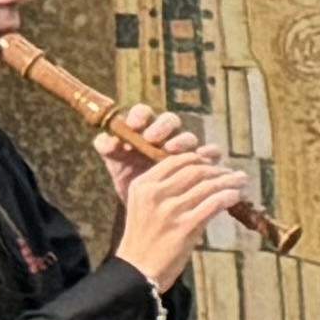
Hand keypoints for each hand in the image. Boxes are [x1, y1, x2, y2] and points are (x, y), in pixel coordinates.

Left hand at [88, 95, 206, 198]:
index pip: (143, 113)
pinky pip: (211, 152)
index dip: (140, 115)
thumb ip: (108, 149)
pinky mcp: (203, 161)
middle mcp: (167, 135)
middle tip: (151, 138)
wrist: (148, 207)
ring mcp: (186, 148)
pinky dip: (209, 152)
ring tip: (170, 150)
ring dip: (181, 141)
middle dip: (161, 127)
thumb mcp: (116, 165)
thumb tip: (108, 140)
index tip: (133, 125)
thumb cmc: (132, 179)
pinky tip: (202, 156)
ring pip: (188, 136)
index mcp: (144, 130)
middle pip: (169, 121)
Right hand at [112, 149, 254, 289]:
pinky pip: (213, 203)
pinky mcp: (185, 227)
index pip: (176, 160)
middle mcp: (155, 193)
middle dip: (217, 169)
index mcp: (142, 185)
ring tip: (241, 180)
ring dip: (229, 180)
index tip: (213, 161)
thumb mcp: (144, 206)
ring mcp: (170, 210)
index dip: (199, 158)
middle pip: (194, 170)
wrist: (136, 271)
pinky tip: (236, 196)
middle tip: (231, 172)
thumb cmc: (144, 239)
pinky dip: (229, 196)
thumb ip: (165, 189)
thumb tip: (201, 175)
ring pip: (208, 185)